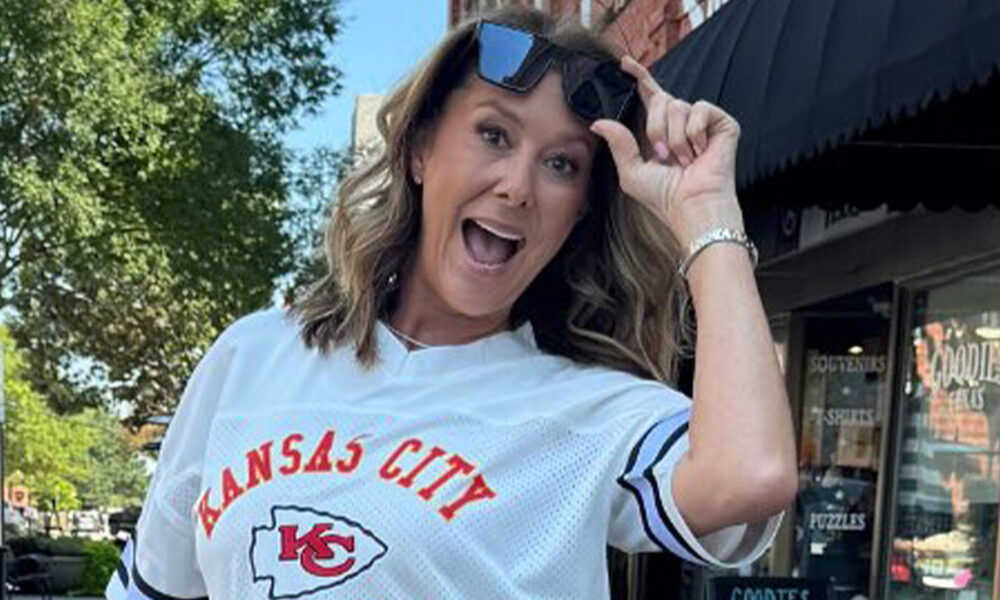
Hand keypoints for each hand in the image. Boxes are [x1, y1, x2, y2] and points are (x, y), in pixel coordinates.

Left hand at [590, 55, 744, 247]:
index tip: (624, 63)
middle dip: (655, 128)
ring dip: (675, 137)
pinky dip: (695, 132)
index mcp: (661, 131)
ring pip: (677, 105)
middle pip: (660, 99)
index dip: (638, 77)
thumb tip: (598, 122)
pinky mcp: (722, 122)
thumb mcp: (631, 171)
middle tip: (664, 156)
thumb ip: (618, 143)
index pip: (649, 96)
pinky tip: (700, 152)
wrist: (692, 207)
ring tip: (684, 160)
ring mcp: (703, 122)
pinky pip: (700, 108)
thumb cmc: (665, 197)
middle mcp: (682, 124)